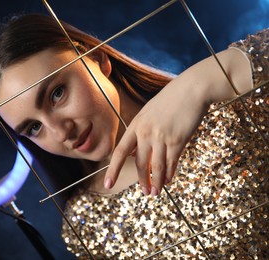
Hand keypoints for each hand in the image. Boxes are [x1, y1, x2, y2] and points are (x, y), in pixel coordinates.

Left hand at [104, 72, 209, 195]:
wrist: (191, 89)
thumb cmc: (170, 100)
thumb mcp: (148, 113)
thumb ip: (140, 132)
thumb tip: (136, 153)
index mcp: (136, 125)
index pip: (120, 152)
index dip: (113, 170)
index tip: (107, 184)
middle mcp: (145, 133)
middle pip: (140, 164)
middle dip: (142, 180)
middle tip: (145, 192)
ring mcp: (161, 137)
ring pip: (156, 167)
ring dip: (156, 183)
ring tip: (155, 193)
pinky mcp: (177, 140)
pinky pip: (171, 163)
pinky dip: (169, 174)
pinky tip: (168, 181)